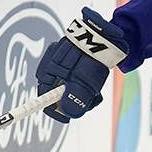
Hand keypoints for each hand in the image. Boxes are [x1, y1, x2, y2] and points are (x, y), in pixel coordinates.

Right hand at [36, 7, 129, 121]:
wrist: (107, 34)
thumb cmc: (94, 56)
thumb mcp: (86, 80)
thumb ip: (77, 97)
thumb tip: (70, 113)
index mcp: (48, 71)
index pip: (44, 97)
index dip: (55, 109)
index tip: (67, 117)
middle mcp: (51, 68)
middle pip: (57, 95)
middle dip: (73, 102)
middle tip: (90, 100)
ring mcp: (61, 65)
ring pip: (69, 89)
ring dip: (83, 94)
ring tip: (96, 91)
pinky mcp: (72, 64)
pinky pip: (75, 81)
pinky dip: (85, 86)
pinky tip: (96, 85)